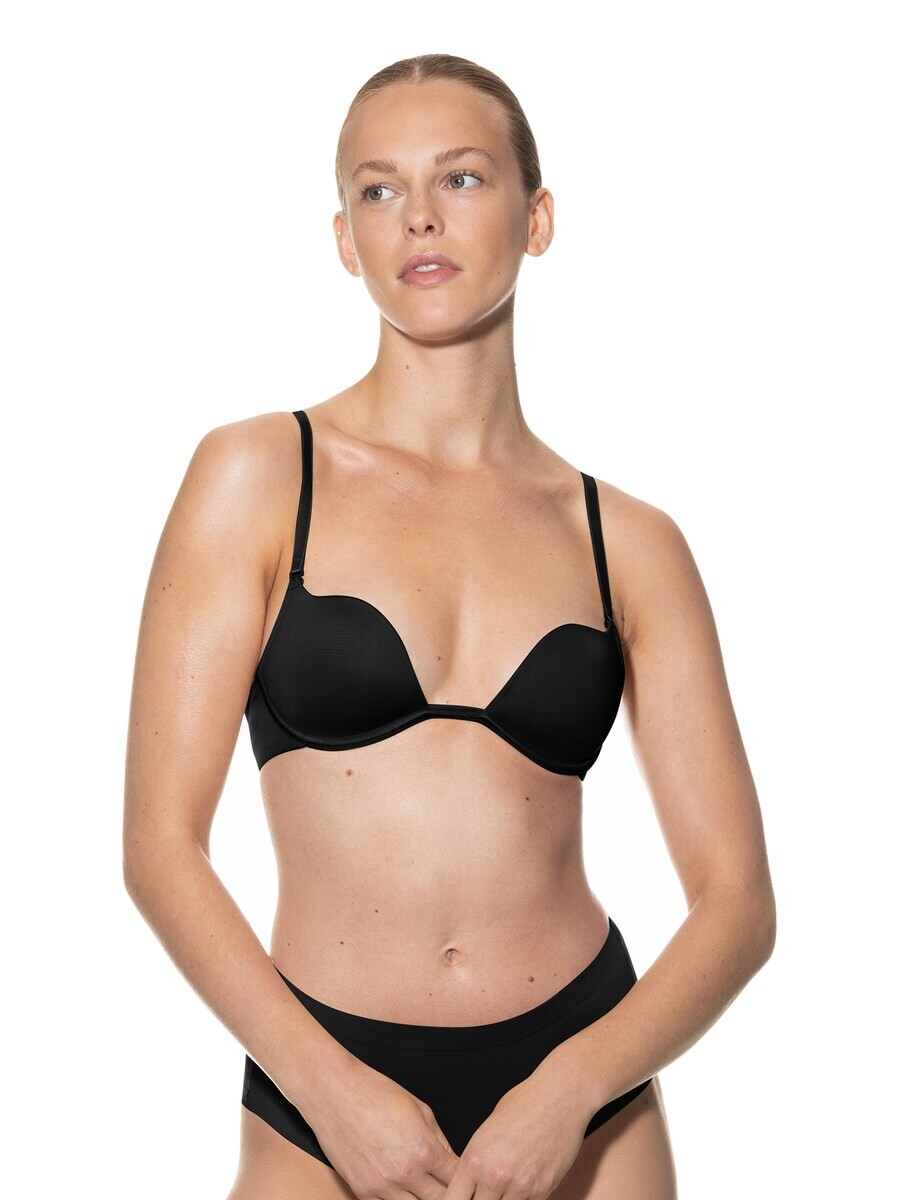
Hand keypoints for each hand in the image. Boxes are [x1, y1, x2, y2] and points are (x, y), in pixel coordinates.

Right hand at [302, 1054, 459, 1198]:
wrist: (334, 1093)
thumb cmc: (375, 1093)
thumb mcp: (420, 1109)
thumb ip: (440, 1140)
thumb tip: (451, 1161)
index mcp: (424, 1150)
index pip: (456, 1179)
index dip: (463, 1177)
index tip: (462, 1175)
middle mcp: (405, 1173)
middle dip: (447, 1192)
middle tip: (446, 1183)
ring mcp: (382, 1187)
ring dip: (423, 1198)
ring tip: (423, 1185)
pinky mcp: (362, 1192)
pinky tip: (401, 1188)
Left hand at [444, 1063, 589, 1199]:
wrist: (560, 1097)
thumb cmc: (524, 1103)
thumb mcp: (488, 1129)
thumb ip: (478, 1160)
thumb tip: (473, 1183)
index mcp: (474, 1159)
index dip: (456, 1199)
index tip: (463, 1195)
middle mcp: (494, 1177)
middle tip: (486, 1189)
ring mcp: (520, 1186)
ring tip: (507, 1182)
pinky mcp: (542, 1190)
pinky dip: (524, 1197)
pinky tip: (527, 1179)